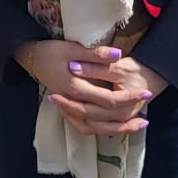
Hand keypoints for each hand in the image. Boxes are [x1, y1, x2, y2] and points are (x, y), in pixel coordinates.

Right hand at [12, 40, 166, 135]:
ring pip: (94, 126)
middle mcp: (74, 101)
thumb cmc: (51, 50)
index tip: (145, 93)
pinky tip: (112, 127)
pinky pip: (84, 125)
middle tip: (146, 120)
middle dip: (126, 120)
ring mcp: (70, 106)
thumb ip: (95, 54)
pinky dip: (99, 128)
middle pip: (103, 118)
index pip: (107, 98)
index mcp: (76, 87)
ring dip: (115, 129)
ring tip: (135, 128)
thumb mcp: (73, 47)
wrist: (31, 58)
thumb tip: (118, 55)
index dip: (128, 97)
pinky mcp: (69, 107)